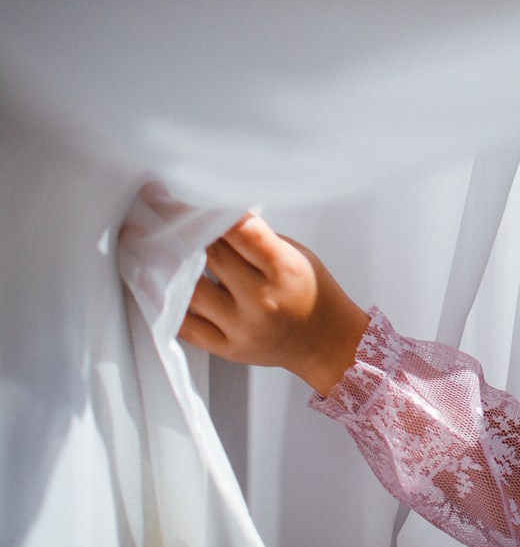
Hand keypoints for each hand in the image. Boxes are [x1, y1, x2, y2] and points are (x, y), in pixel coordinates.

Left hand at [180, 214, 370, 396]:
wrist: (326, 341)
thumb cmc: (312, 292)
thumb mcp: (297, 256)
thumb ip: (259, 240)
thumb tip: (216, 219)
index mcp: (285, 270)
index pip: (242, 231)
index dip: (217, 213)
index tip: (198, 199)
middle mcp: (262, 299)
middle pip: (213, 255)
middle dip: (193, 233)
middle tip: (177, 218)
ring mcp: (242, 327)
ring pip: (191, 289)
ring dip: (176, 267)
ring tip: (167, 251)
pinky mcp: (227, 347)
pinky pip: (185, 325)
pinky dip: (172, 304)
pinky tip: (168, 287)